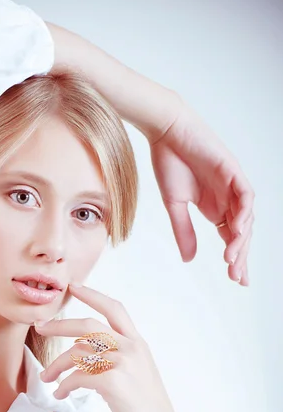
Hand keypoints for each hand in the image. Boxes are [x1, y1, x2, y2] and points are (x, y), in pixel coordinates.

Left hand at [35, 284, 187, 411]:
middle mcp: (132, 349)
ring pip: (78, 352)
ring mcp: (124, 364)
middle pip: (89, 325)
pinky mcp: (114, 382)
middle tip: (40, 327)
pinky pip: (78, 376)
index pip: (115, 309)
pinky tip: (61, 394)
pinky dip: (65, 385)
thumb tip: (82, 352)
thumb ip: (116, 358)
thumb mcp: (136, 376)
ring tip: (47, 378)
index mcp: (139, 344)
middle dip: (60, 324)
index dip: (93, 295)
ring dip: (57, 364)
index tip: (74, 286)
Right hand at [150, 101, 254, 285]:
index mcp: (215, 208)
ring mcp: (232, 185)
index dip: (235, 258)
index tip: (235, 279)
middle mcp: (228, 199)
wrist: (166, 132)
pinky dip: (243, 213)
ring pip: (246, 217)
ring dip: (241, 239)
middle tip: (237, 277)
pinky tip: (237, 230)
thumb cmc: (169, 164)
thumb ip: (183, 231)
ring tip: (232, 259)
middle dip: (241, 255)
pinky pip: (245, 195)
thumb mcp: (175, 205)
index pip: (231, 238)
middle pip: (241, 232)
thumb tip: (189, 260)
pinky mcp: (232, 170)